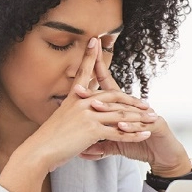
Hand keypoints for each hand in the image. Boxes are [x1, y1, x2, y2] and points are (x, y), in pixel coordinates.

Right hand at [20, 37, 156, 172]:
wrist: (39, 151)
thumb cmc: (48, 138)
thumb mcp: (60, 118)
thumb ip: (72, 111)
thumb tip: (76, 108)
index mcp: (74, 98)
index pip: (84, 72)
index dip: (90, 56)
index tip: (95, 40)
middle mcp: (82, 102)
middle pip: (113, 96)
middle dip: (132, 101)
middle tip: (146, 104)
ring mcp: (88, 115)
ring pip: (120, 114)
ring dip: (139, 118)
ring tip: (152, 119)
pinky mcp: (92, 130)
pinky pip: (119, 131)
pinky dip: (134, 134)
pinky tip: (146, 134)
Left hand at [76, 42, 191, 176]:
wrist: (164, 158)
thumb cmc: (141, 147)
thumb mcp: (117, 145)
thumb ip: (100, 146)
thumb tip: (81, 151)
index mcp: (124, 110)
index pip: (107, 93)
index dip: (93, 86)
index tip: (74, 82)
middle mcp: (134, 108)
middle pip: (113, 97)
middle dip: (96, 92)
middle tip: (78, 90)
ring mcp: (146, 115)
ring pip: (125, 110)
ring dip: (109, 108)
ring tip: (94, 106)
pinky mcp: (157, 125)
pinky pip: (142, 124)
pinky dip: (130, 127)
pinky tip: (120, 126)